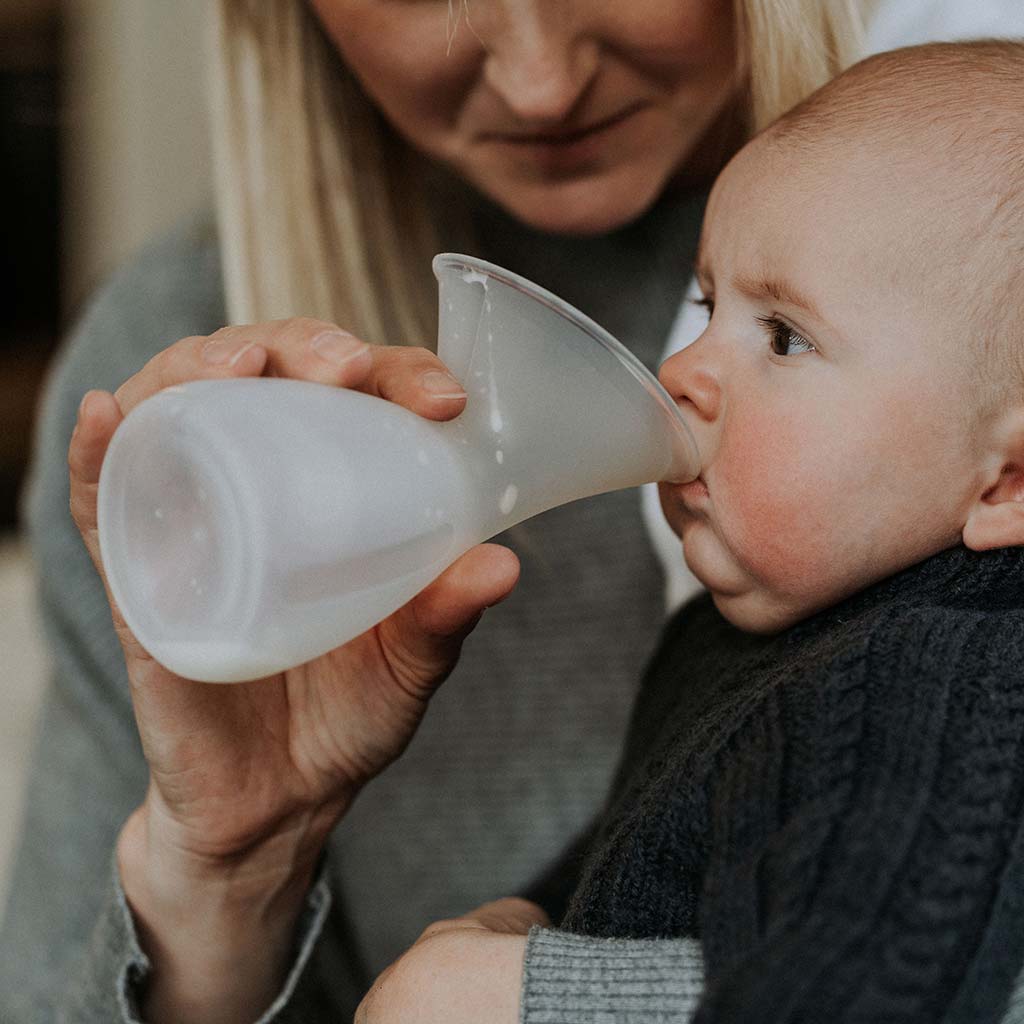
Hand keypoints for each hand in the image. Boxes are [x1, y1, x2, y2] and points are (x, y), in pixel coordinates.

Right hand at [69, 318, 520, 1022]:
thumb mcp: (410, 664)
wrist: (273, 801)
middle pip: (267, 378)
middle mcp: (260, 486)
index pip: (361, 396)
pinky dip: (98, 450)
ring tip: (240, 365)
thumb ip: (446, 617)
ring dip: (199, 366)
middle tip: (343, 366)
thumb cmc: (347, 717)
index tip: (442, 399)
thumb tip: (504, 564)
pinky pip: (101, 498)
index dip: (398, 372)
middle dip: (301, 346)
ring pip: (178, 409)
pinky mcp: (135, 572)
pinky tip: (110, 414)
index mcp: (336, 492)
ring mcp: (192, 519)